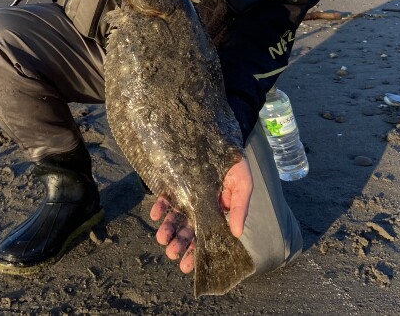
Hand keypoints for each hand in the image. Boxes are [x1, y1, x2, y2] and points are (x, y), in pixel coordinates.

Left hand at [149, 157, 252, 273]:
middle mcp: (200, 206)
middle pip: (189, 229)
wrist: (217, 134)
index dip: (198, 250)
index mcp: (218, 211)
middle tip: (171, 253)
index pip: (208, 234)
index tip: (188, 265)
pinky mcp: (173, 183)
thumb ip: (240, 208)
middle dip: (180, 242)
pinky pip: (166, 198)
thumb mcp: (243, 182)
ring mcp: (185, 195)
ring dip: (168, 228)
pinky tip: (156, 215)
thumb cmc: (234, 161)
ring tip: (162, 238)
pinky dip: (161, 207)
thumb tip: (237, 234)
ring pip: (176, 216)